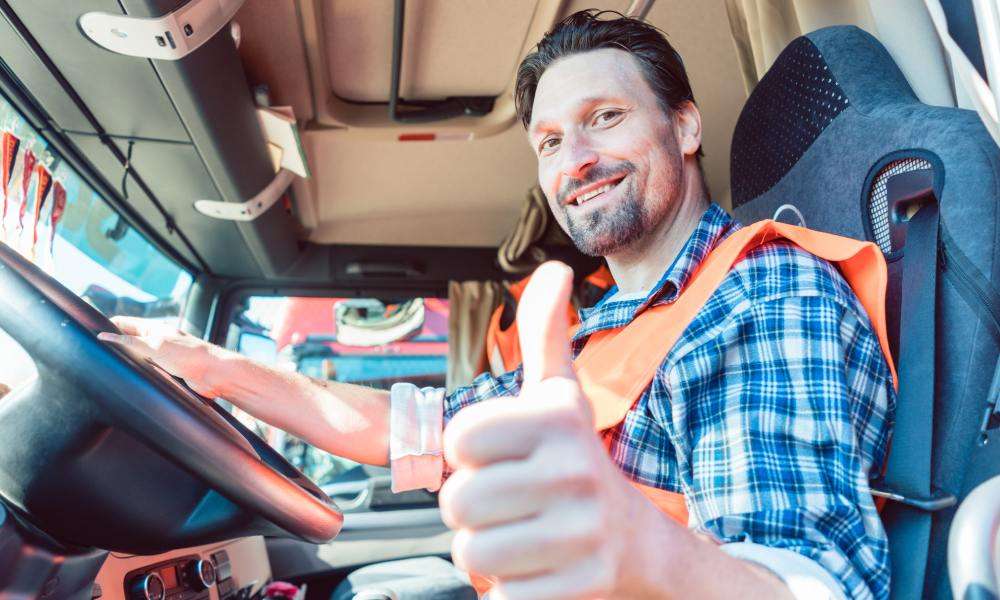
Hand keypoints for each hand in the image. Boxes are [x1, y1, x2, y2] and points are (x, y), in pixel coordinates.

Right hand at [98, 316, 222, 397]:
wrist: (215, 374)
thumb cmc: (189, 355)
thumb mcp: (154, 346)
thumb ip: (129, 342)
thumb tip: (103, 336)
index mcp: (154, 329)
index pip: (124, 323)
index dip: (107, 326)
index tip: (90, 333)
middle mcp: (158, 340)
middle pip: (129, 340)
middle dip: (114, 344)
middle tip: (94, 353)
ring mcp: (163, 356)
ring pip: (138, 357)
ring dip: (127, 361)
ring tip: (108, 367)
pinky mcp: (169, 371)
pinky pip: (148, 370)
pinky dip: (139, 372)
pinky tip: (130, 379)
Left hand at [440, 262, 665, 599]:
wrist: (637, 540)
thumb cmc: (578, 461)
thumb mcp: (561, 396)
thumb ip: (545, 334)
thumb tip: (552, 270)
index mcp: (557, 419)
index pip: (458, 440)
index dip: (468, 454)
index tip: (500, 456)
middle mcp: (574, 469)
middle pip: (458, 501)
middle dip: (473, 507)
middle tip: (509, 502)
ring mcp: (581, 531)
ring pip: (473, 553)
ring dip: (487, 550)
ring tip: (522, 534)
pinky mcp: (582, 583)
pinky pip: (501, 597)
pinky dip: (510, 590)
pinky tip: (539, 567)